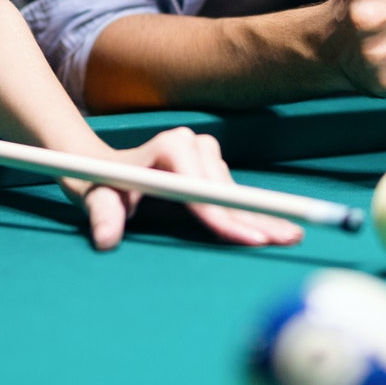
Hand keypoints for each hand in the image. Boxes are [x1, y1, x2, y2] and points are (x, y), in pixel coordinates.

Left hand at [59, 126, 303, 251]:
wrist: (101, 168)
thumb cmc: (98, 183)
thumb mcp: (96, 198)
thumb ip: (102, 215)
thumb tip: (105, 238)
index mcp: (169, 148)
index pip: (204, 193)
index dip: (228, 219)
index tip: (252, 240)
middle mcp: (193, 144)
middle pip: (228, 193)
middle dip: (257, 220)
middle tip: (288, 240)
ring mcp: (205, 155)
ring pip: (236, 195)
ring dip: (260, 219)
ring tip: (290, 238)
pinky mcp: (211, 168)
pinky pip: (236, 196)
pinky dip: (257, 215)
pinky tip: (283, 229)